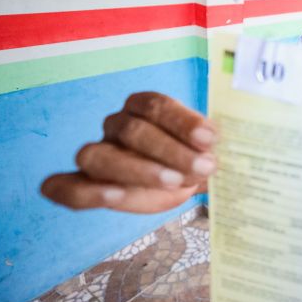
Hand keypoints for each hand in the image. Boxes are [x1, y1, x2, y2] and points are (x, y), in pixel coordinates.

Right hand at [42, 92, 216, 213]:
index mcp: (142, 107)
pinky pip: (66, 187)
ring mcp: (97, 154)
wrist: (178, 183)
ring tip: (175, 182)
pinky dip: (88, 191)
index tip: (210, 139)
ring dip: (139, 169)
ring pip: (100, 155)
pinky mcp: (83, 185)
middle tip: (205, 166)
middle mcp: (116, 125)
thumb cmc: (191, 158)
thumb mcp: (207, 149)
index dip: (182, 120)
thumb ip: (213, 147)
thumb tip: (234, 147)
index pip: (155, 105)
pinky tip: (116, 196)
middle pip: (133, 130)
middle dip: (171, 150)